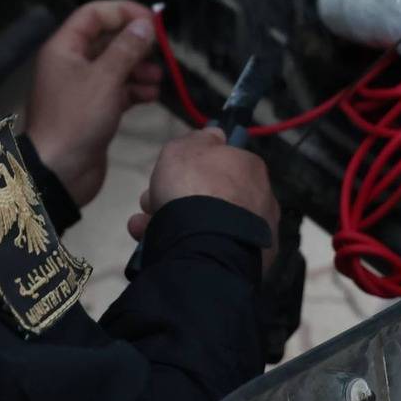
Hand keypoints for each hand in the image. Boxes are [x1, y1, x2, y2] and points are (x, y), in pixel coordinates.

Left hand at [24, 0, 163, 207]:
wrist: (59, 172)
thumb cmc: (76, 120)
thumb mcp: (105, 79)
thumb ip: (127, 49)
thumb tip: (145, 25)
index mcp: (64, 48)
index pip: (94, 15)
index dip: (123, 12)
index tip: (151, 21)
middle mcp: (71, 64)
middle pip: (107, 40)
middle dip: (135, 44)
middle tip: (159, 51)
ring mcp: (83, 88)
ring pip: (115, 66)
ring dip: (138, 68)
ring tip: (157, 78)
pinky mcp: (94, 110)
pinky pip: (118, 90)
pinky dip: (134, 89)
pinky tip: (151, 95)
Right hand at [129, 129, 279, 271]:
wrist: (202, 245)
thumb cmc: (192, 188)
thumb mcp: (184, 149)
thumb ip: (198, 140)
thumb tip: (215, 135)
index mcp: (251, 169)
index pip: (220, 164)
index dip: (188, 167)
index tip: (166, 175)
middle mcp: (260, 201)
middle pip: (210, 196)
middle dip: (174, 198)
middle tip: (149, 203)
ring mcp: (255, 236)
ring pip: (205, 226)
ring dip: (169, 223)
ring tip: (141, 228)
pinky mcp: (245, 266)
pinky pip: (208, 250)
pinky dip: (183, 247)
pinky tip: (154, 247)